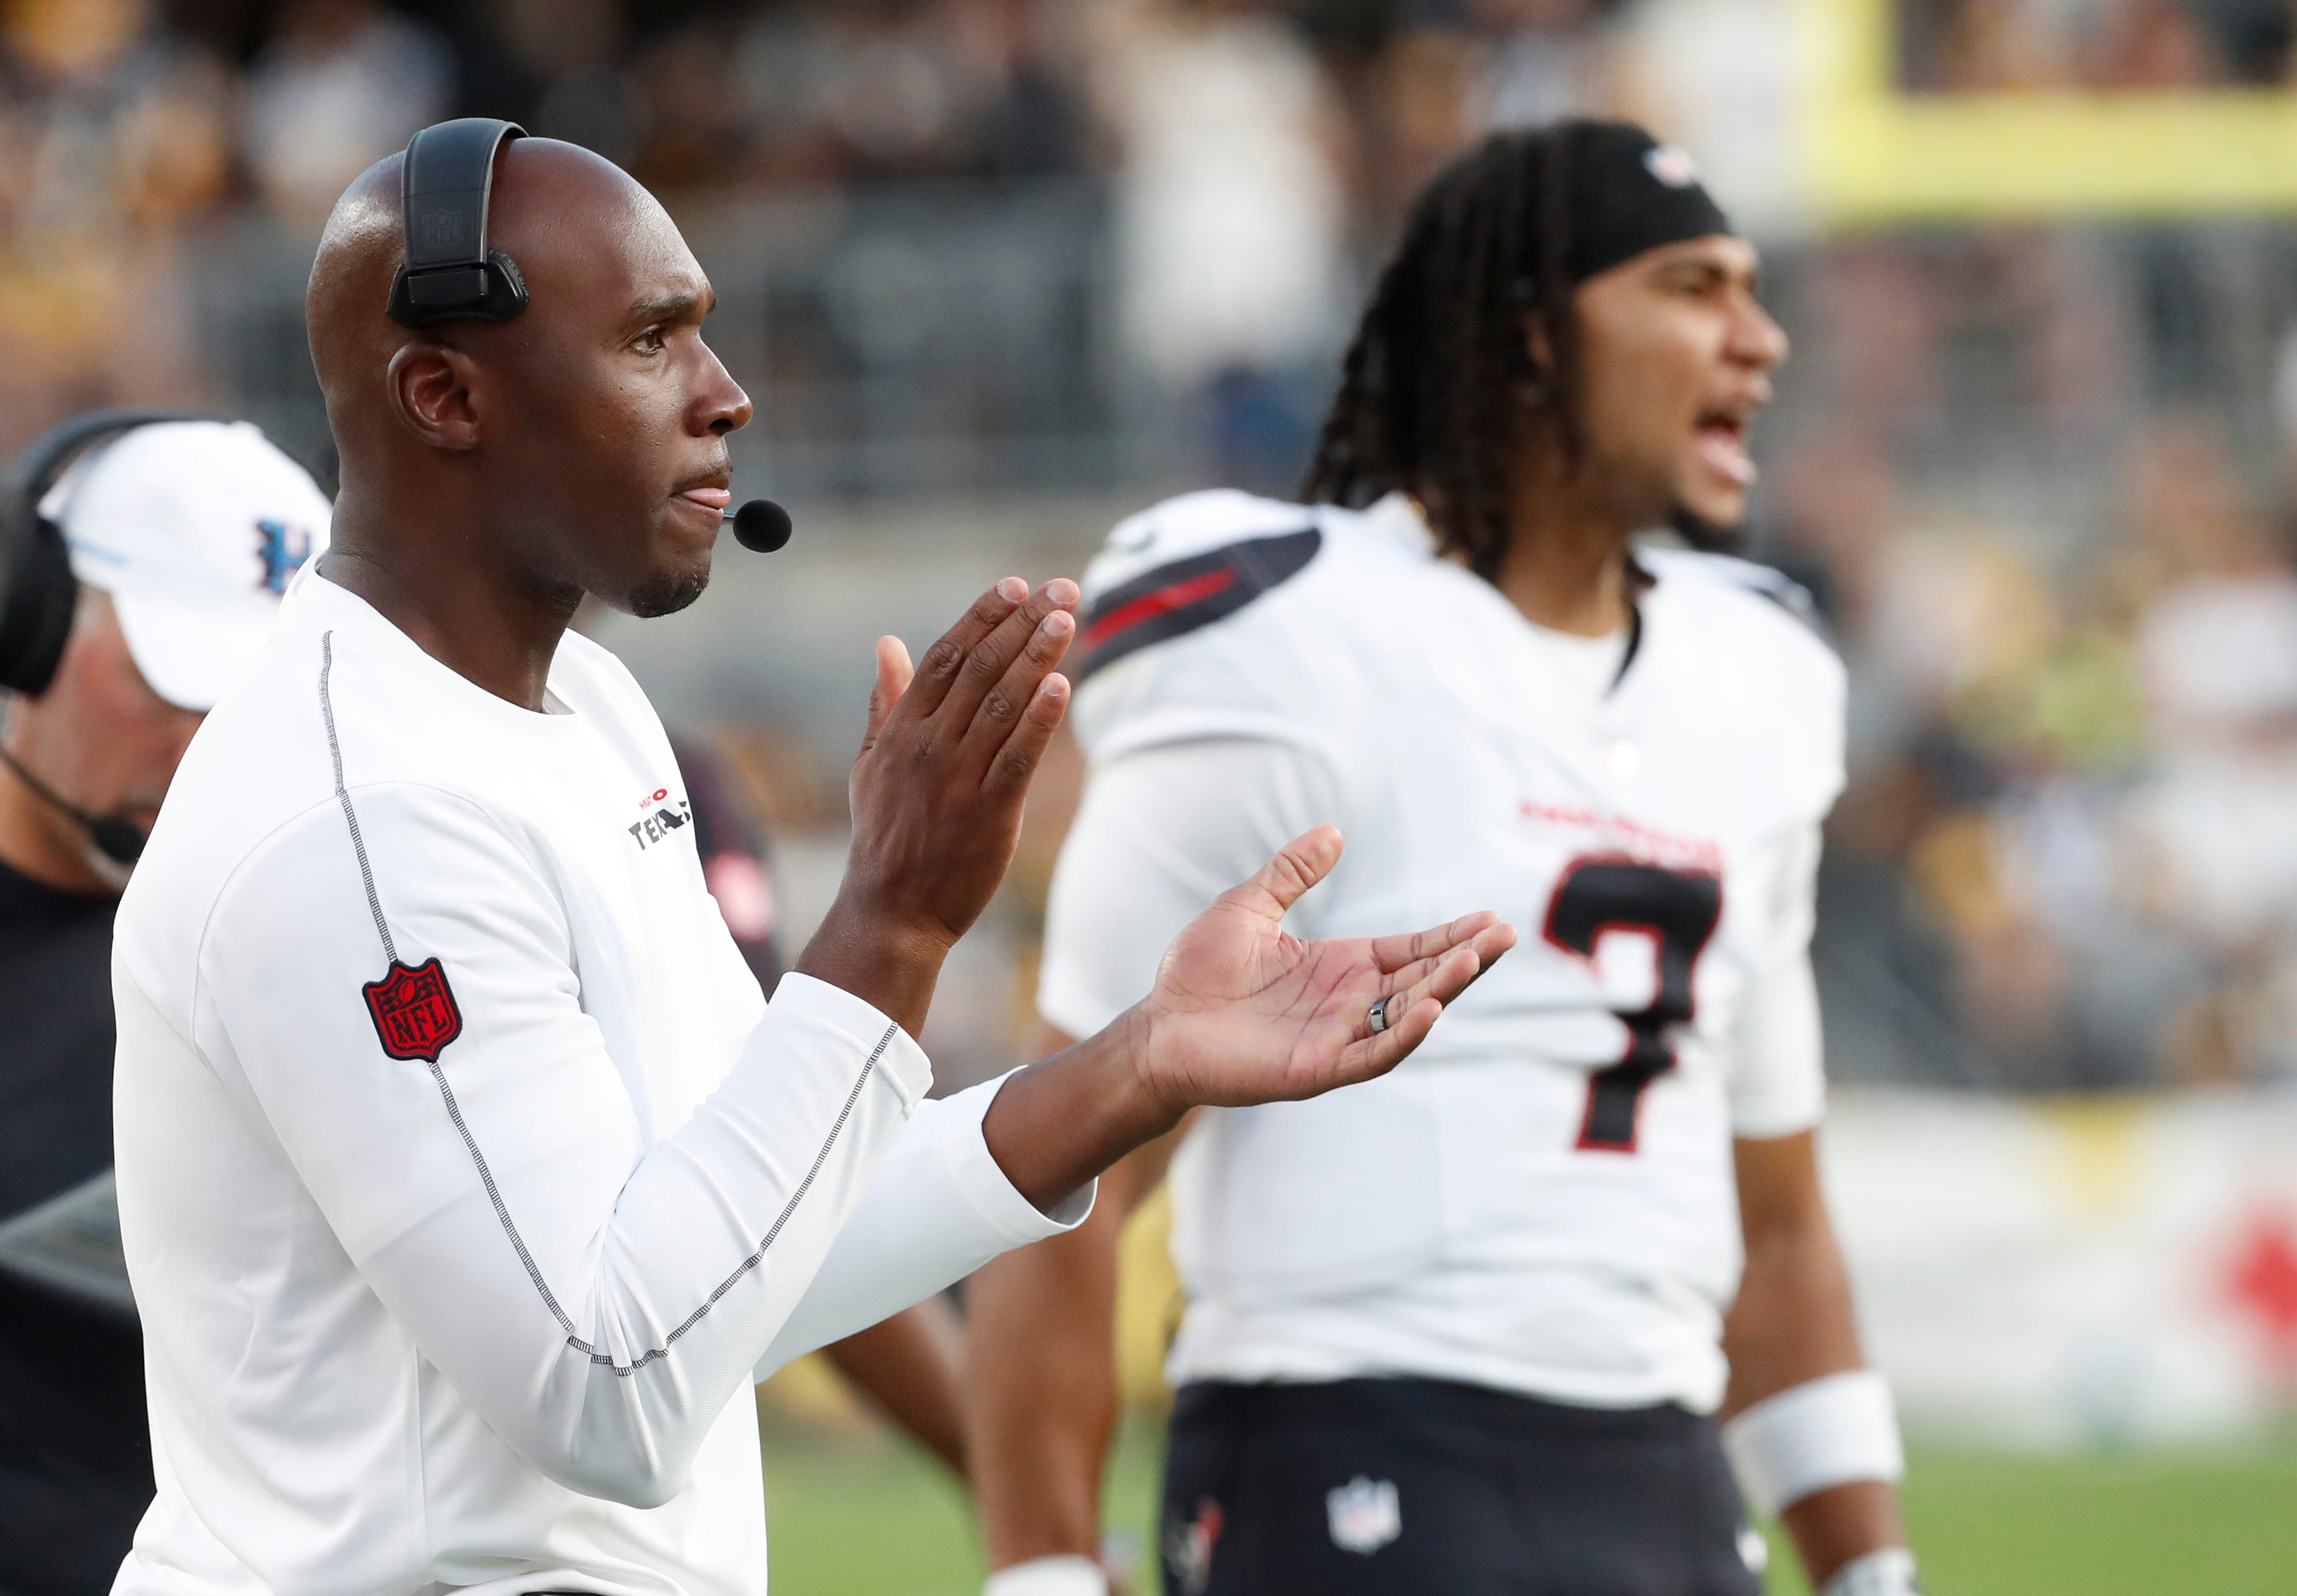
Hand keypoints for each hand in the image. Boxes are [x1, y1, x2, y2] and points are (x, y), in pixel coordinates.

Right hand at [799, 577, 1076, 1032]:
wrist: (892, 911)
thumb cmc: (884, 835)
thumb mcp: (872, 763)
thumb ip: (886, 701)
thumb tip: (887, 642)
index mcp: (901, 729)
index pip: (945, 656)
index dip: (981, 616)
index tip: (1014, 585)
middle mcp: (929, 746)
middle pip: (980, 669)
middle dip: (1022, 622)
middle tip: (1061, 588)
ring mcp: (958, 778)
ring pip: (1002, 704)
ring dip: (1037, 657)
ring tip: (1067, 619)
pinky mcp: (989, 813)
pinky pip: (1018, 757)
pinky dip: (1040, 720)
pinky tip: (1062, 685)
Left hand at [979, 826, 1515, 1211]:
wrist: (1159, 1025)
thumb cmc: (1199, 971)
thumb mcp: (1250, 907)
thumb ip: (1291, 873)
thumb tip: (1332, 832)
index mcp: (1342, 966)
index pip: (1411, 950)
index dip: (1451, 936)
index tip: (1491, 920)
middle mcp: (1350, 1004)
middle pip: (1423, 980)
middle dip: (1465, 960)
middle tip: (1503, 934)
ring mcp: (1337, 1038)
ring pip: (1406, 1016)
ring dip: (1443, 990)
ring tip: (1474, 959)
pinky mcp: (1317, 1069)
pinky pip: (1371, 1055)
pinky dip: (1403, 1035)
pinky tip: (1428, 1009)